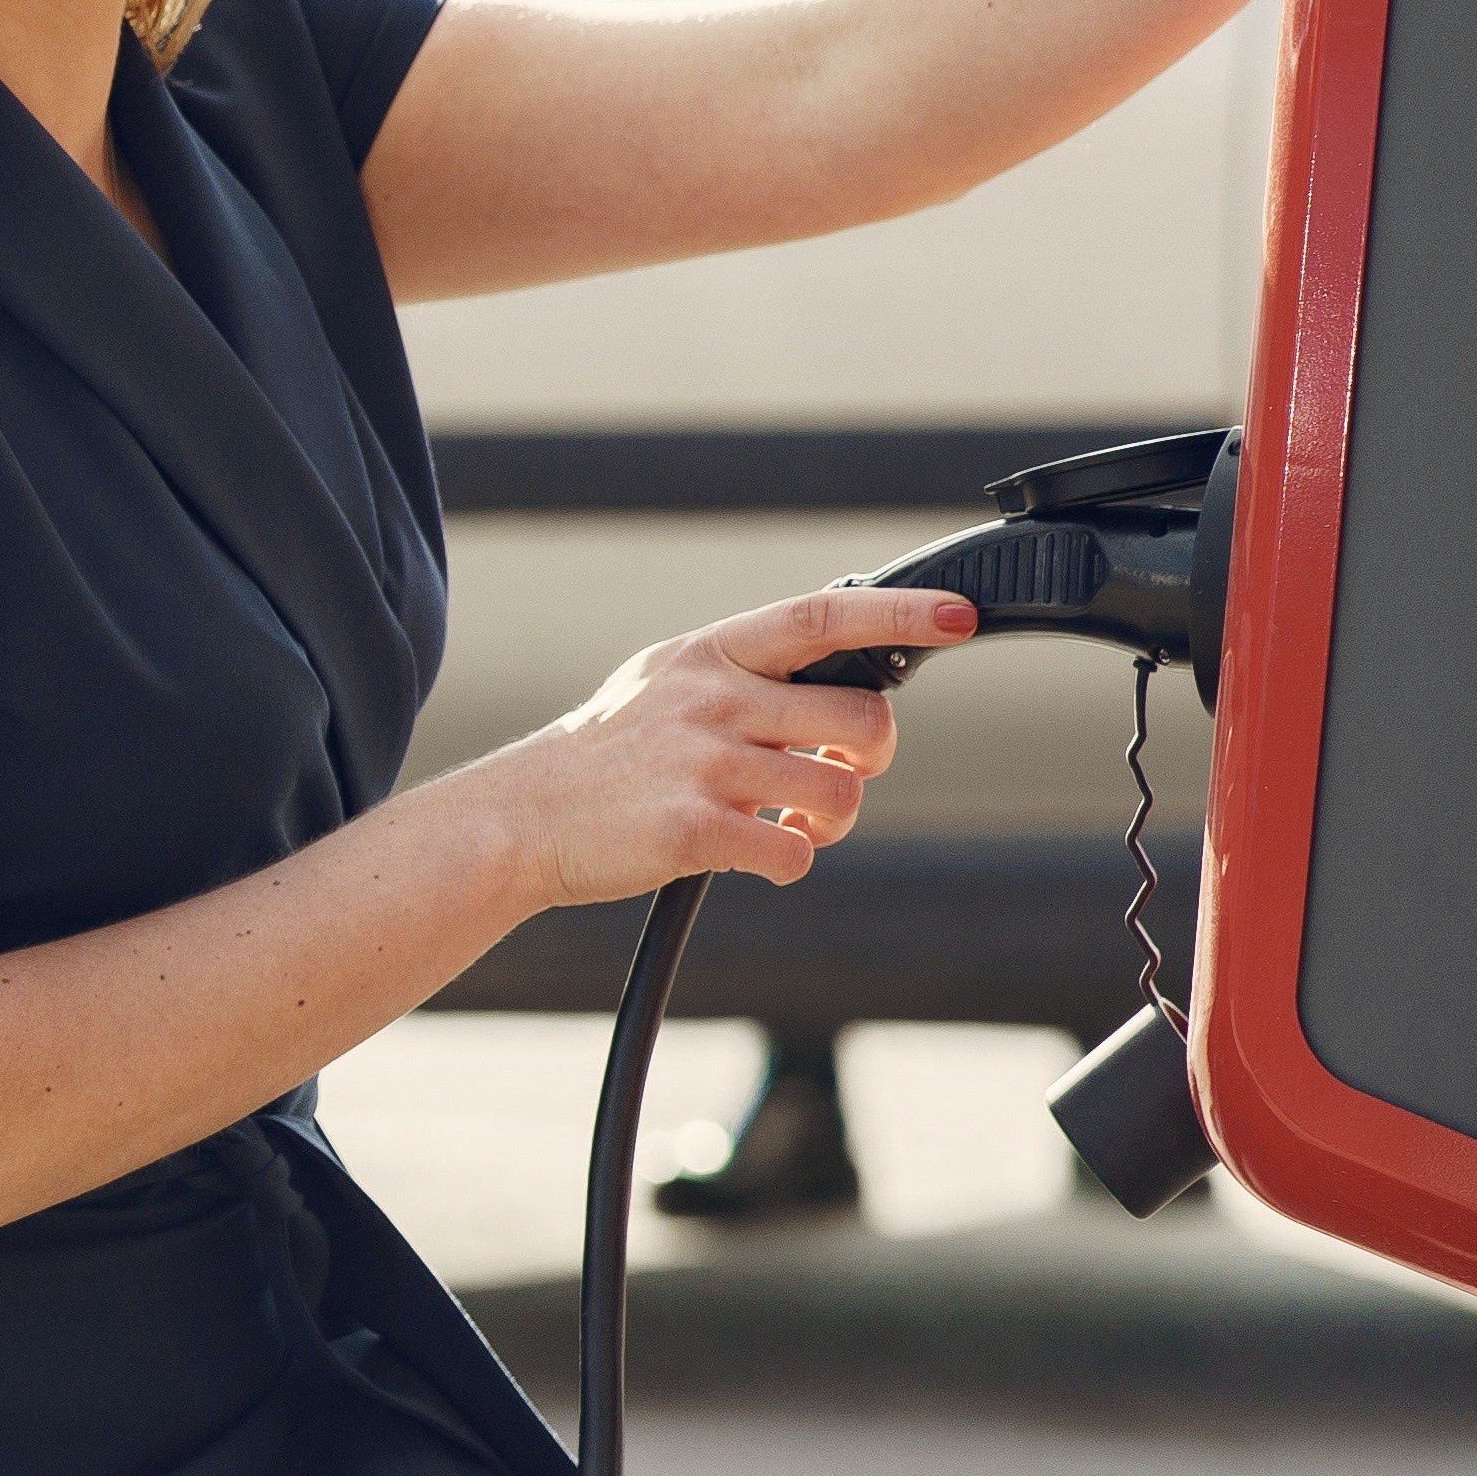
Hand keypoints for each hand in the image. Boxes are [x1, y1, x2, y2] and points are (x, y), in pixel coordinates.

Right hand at [463, 588, 973, 904]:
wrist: (518, 819)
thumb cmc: (605, 754)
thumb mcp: (666, 681)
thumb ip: (747, 669)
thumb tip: (843, 666)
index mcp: (711, 654)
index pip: (823, 617)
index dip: (900, 614)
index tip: (958, 617)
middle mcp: (711, 699)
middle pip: (861, 720)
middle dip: (872, 756)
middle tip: (838, 772)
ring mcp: (701, 764)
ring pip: (839, 794)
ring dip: (831, 819)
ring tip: (789, 822)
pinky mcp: (692, 830)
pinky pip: (793, 853)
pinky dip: (790, 861)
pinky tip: (753, 855)